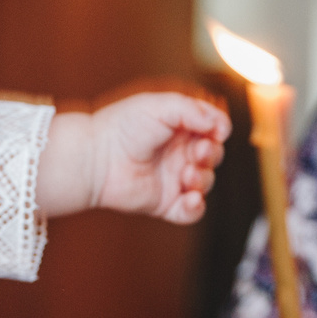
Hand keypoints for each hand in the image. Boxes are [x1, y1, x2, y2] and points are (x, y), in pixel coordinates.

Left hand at [38, 91, 226, 222]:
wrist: (95, 157)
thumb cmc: (122, 126)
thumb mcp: (160, 106)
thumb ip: (193, 110)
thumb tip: (221, 125)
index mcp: (178, 128)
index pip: (212, 130)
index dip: (218, 131)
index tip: (217, 131)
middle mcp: (177, 153)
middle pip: (212, 156)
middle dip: (211, 155)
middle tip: (197, 153)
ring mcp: (172, 179)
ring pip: (205, 183)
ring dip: (202, 179)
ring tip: (185, 175)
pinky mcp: (164, 203)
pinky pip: (189, 212)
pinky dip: (195, 208)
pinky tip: (190, 198)